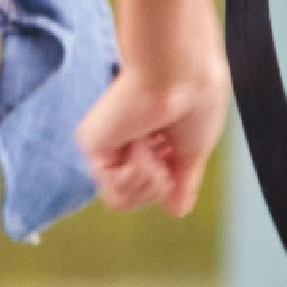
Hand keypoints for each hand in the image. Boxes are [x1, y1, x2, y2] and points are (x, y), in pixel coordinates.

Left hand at [81, 54, 227, 214]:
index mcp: (153, 137)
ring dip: (150, 181)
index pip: (156, 184)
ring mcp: (108, 142)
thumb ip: (182, 180)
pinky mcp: (92, 144)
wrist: (179, 75)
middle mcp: (127, 139)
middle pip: (139, 198)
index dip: (172, 182)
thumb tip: (176, 211)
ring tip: (151, 147)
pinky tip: (140, 145)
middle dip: (160, 186)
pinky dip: (136, 176)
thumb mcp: (195, 149)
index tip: (177, 156)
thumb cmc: (195, 99)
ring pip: (125, 202)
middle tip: (164, 153)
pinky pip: (115, 195)